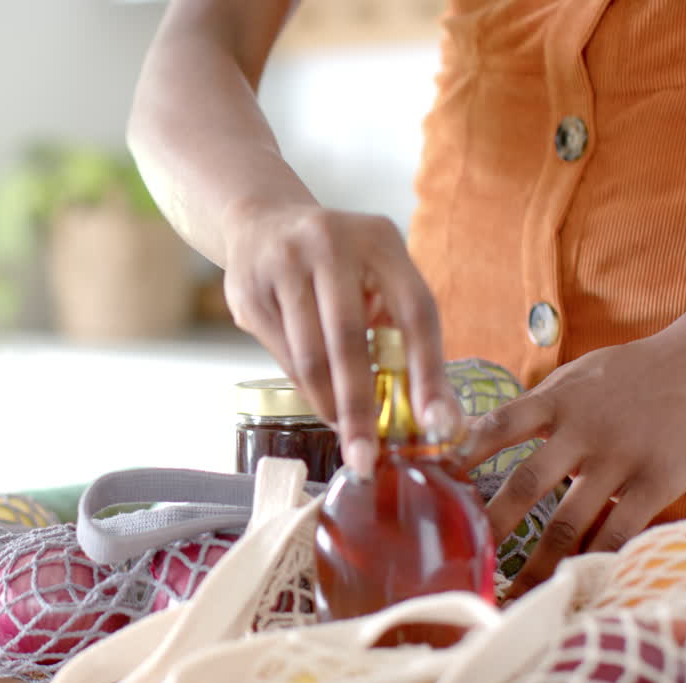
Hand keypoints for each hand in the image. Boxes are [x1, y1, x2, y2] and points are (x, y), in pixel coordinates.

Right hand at [222, 201, 458, 475]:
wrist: (260, 220)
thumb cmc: (337, 262)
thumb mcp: (376, 271)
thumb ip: (401, 327)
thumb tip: (434, 415)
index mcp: (379, 239)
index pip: (416, 311)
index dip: (428, 371)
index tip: (436, 424)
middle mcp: (329, 243)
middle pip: (350, 340)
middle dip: (360, 408)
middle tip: (367, 458)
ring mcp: (282, 264)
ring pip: (310, 354)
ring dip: (328, 404)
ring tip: (344, 433)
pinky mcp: (248, 290)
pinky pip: (281, 355)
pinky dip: (304, 387)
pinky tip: (318, 400)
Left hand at [463, 289, 685, 600]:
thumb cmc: (632, 372)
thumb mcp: (576, 376)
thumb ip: (535, 407)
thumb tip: (481, 431)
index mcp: (556, 401)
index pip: (497, 427)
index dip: (462, 454)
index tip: (433, 484)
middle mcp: (583, 431)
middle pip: (526, 483)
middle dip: (492, 524)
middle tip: (465, 557)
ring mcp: (620, 460)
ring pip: (570, 521)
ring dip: (539, 563)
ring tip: (515, 592)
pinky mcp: (658, 483)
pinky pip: (620, 532)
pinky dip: (595, 561)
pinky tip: (576, 584)